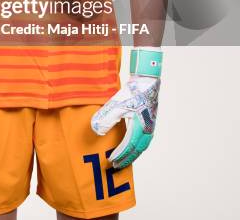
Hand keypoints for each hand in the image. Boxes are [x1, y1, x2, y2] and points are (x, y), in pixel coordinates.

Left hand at [91, 47, 161, 168]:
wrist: (148, 81)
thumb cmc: (133, 92)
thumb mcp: (117, 104)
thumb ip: (106, 118)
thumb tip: (97, 131)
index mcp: (140, 127)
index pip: (129, 146)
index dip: (120, 155)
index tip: (111, 161)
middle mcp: (147, 130)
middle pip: (137, 150)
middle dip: (126, 159)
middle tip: (116, 166)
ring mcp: (151, 126)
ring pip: (142, 146)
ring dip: (133, 154)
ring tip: (124, 159)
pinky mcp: (150, 121)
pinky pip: (145, 140)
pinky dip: (138, 147)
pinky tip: (133, 146)